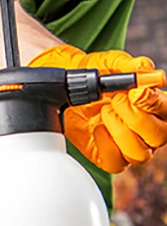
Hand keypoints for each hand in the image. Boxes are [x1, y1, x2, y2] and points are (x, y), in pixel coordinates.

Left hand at [29, 44, 166, 172]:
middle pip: (159, 136)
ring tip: (104, 111)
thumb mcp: (111, 62)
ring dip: (120, 131)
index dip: (155, 104)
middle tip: (115, 100)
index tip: (137, 92)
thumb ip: (129, 65)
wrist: (68, 84)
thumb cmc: (96, 73)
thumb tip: (147, 70)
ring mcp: (129, 145)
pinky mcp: (109, 156)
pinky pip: (116, 163)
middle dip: (136, 118)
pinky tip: (98, 128)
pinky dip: (106, 145)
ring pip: (139, 153)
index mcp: (156, 105)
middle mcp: (148, 129)